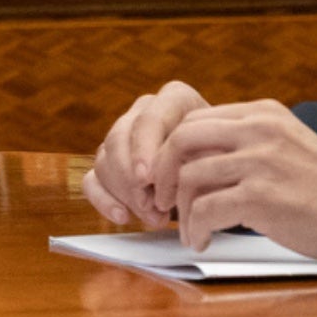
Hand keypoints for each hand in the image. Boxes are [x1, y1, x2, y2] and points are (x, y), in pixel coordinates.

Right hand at [84, 80, 211, 227]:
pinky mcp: (110, 164)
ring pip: (104, 160)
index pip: (148, 119)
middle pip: (119, 138)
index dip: (143, 150)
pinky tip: (123, 217)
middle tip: (152, 206)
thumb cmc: (224, 164)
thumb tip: (163, 182)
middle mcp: (144, 111)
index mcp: (174, 99)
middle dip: (131, 178)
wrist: (221, 176)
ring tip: (157, 217)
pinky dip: (103, 200)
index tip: (147, 179)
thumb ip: (193, 164)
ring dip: (126, 194)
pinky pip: (92, 180)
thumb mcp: (219, 160)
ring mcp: (123, 136)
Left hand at [152, 100, 316, 262]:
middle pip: (181, 139)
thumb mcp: (288, 146)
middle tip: (160, 201)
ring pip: (188, 177)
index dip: (171, 151)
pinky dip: (195, 229)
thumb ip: (249, 145)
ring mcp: (260, 161)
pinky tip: (203, 241)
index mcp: (263, 113)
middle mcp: (259, 129)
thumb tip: (200, 163)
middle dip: (160, 173)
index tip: (168, 178)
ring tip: (188, 230)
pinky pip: (205, 210)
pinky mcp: (263, 197)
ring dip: (179, 210)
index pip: (194, 120)